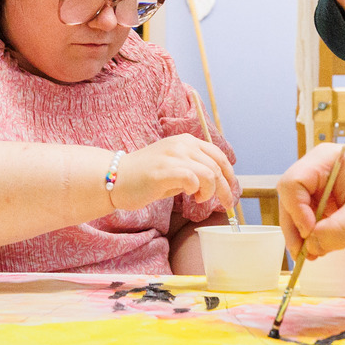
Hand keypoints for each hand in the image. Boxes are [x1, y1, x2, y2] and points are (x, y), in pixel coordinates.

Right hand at [112, 135, 237, 212]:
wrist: (114, 178)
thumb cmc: (144, 177)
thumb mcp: (174, 166)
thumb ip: (194, 169)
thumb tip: (217, 182)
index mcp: (186, 140)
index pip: (218, 155)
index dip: (229, 175)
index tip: (230, 190)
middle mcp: (182, 144)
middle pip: (217, 167)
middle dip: (224, 189)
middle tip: (224, 204)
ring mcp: (173, 156)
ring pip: (209, 174)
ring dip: (209, 192)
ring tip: (197, 198)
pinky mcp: (164, 170)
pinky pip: (193, 179)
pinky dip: (196, 190)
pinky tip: (187, 195)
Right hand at [277, 145, 344, 258]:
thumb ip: (339, 230)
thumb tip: (311, 247)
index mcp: (324, 159)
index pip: (292, 183)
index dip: (296, 210)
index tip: (311, 233)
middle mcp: (317, 171)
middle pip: (289, 200)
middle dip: (295, 228)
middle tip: (303, 254)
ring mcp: (321, 187)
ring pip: (297, 213)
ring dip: (302, 235)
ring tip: (313, 255)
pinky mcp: (328, 203)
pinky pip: (311, 221)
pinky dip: (313, 236)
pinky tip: (321, 249)